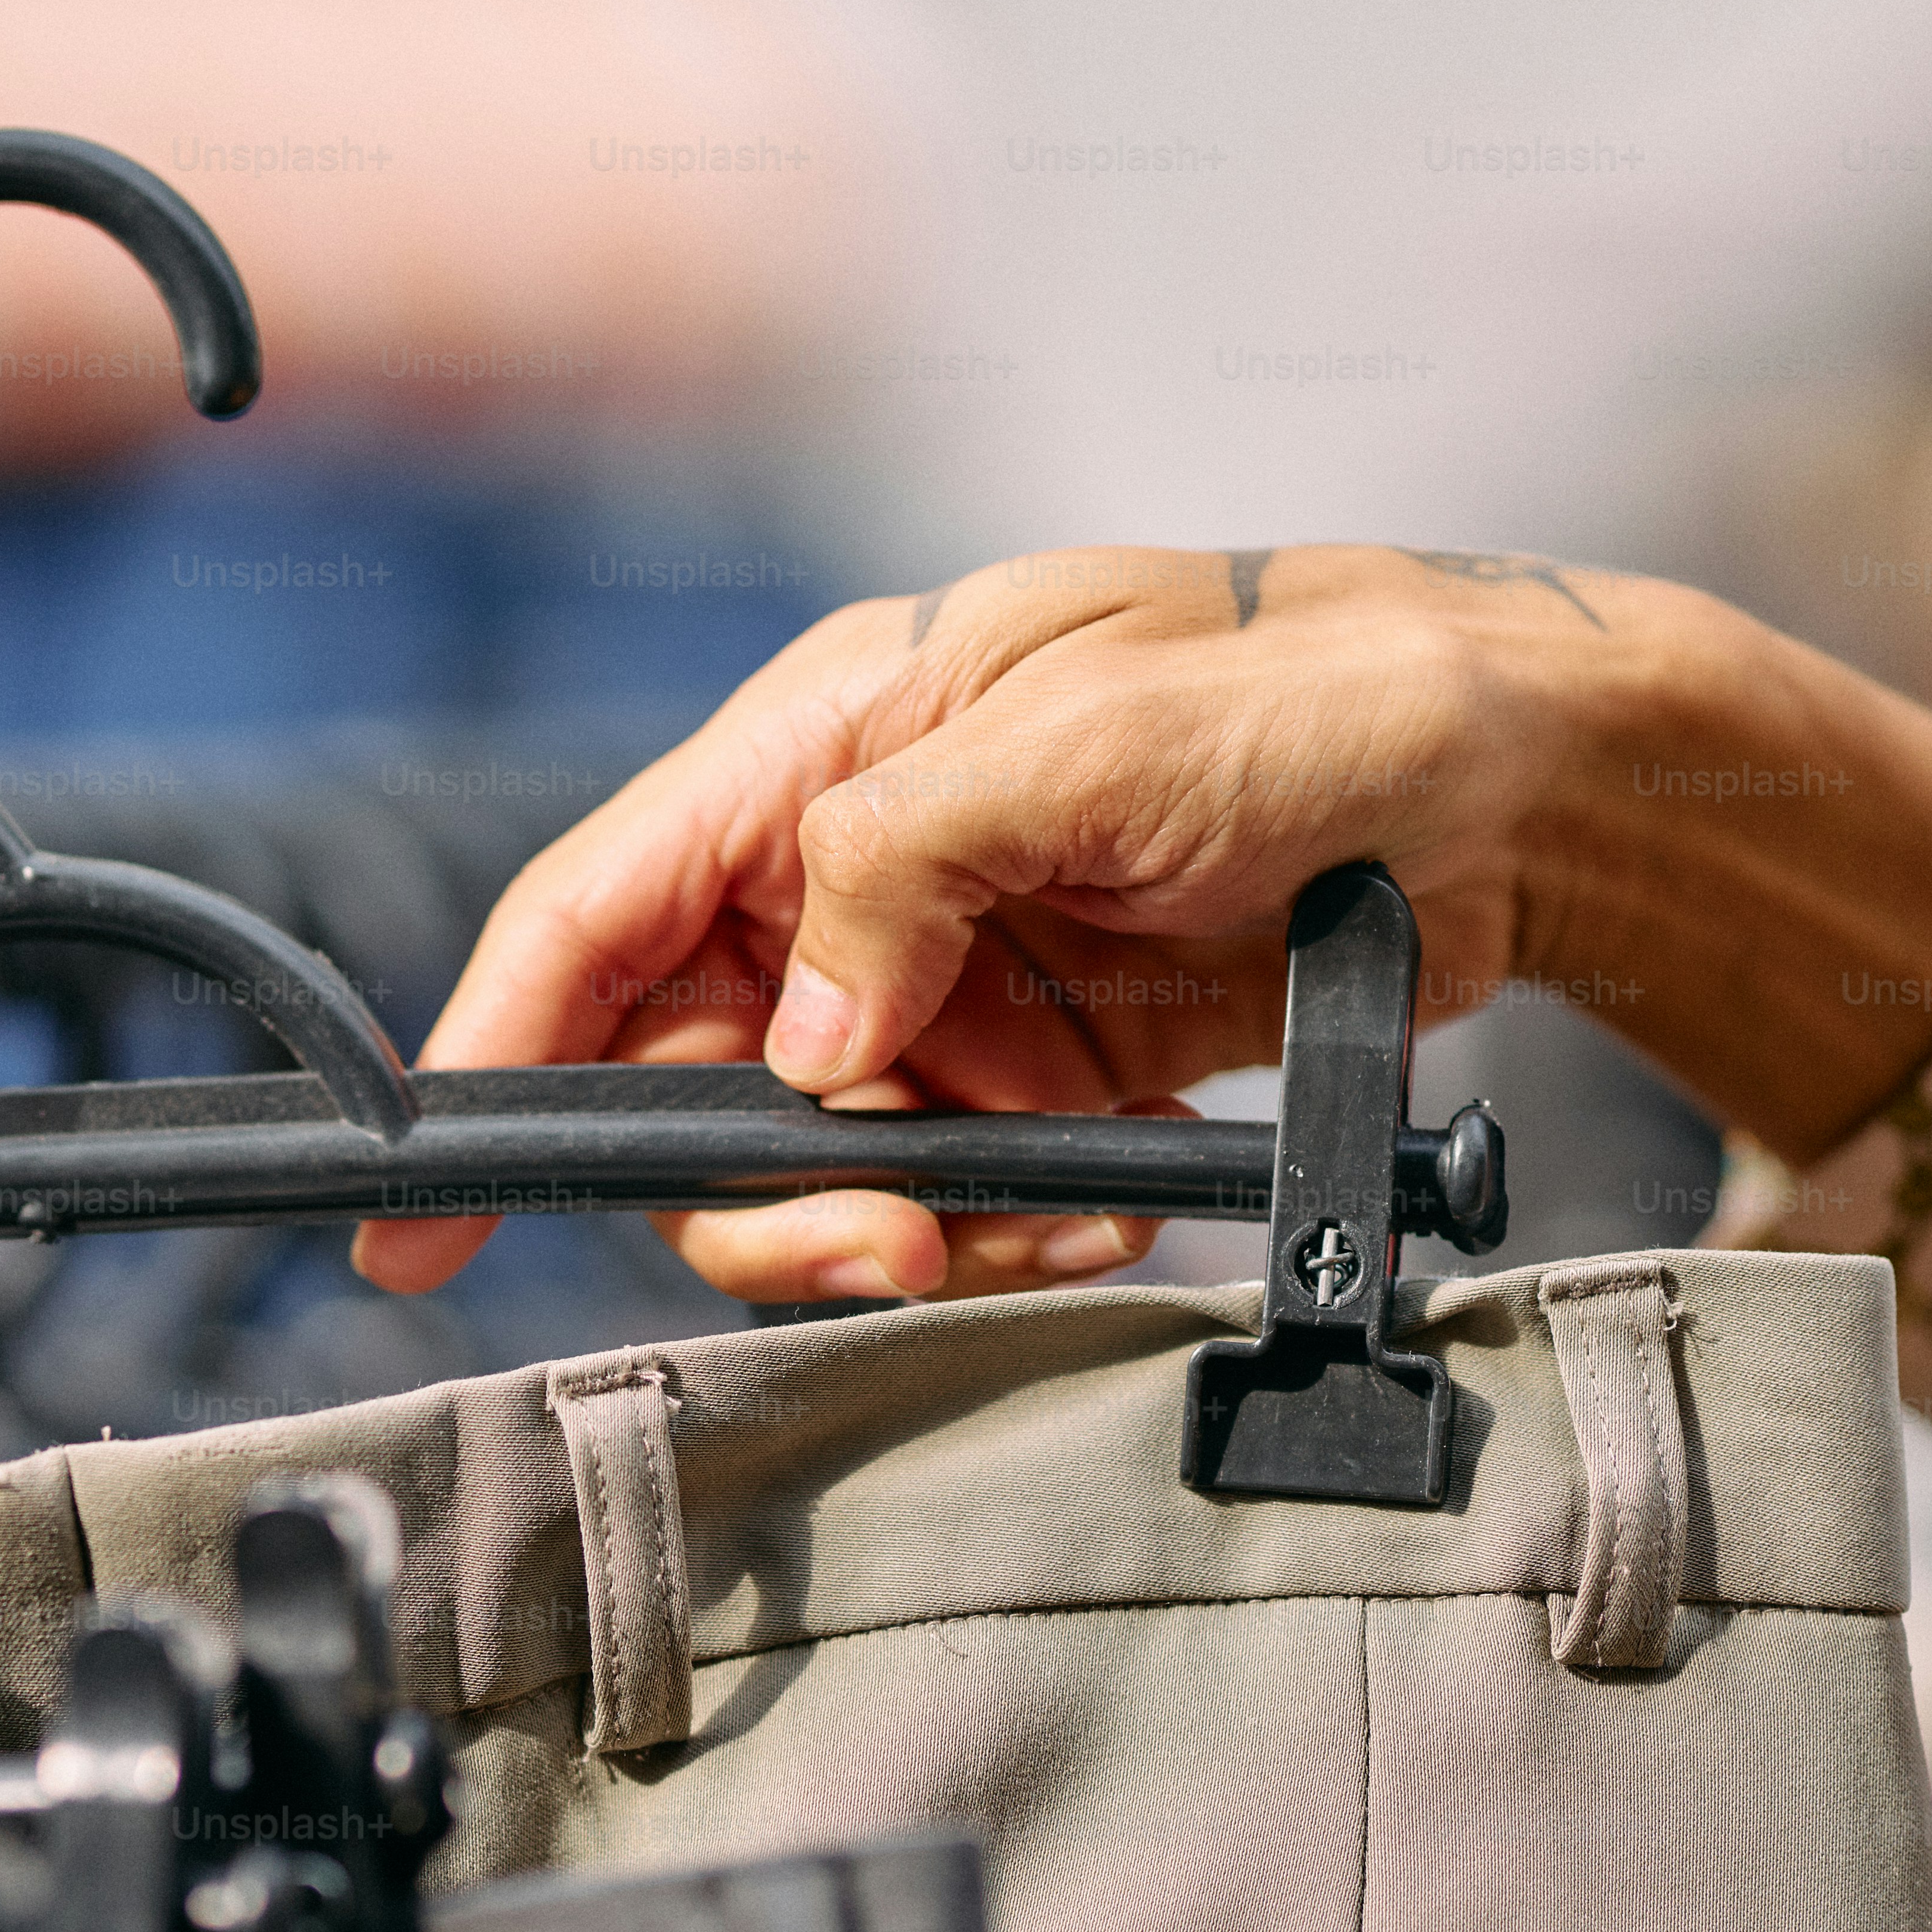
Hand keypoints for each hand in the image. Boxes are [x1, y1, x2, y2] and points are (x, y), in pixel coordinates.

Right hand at [350, 543, 1931, 1303]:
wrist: (1516, 783)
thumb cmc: (1311, 691)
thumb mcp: (1092, 734)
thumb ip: (908, 866)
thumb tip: (805, 1042)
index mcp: (824, 750)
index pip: (594, 915)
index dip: (487, 1053)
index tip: (416, 1204)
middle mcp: (852, 874)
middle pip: (684, 1082)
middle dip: (757, 1193)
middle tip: (890, 1240)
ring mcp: (940, 984)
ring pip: (813, 1167)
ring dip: (901, 1232)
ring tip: (1040, 1219)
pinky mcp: (1033, 1071)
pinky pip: (953, 1199)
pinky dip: (1011, 1235)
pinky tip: (1111, 1204)